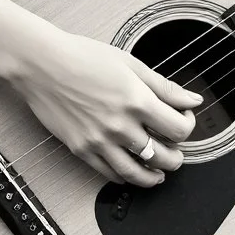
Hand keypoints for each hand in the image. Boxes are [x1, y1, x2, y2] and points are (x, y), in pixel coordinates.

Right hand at [11, 32, 203, 188]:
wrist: (42, 65)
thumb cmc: (83, 57)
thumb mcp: (130, 63)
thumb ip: (164, 86)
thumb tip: (192, 100)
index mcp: (137, 101)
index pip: (179, 130)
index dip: (188, 126)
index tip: (184, 119)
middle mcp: (120, 126)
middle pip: (163, 156)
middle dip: (176, 155)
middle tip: (175, 148)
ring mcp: (100, 141)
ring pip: (137, 173)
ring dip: (154, 176)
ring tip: (160, 172)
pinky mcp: (81, 150)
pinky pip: (109, 174)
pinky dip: (125, 177)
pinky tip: (130, 171)